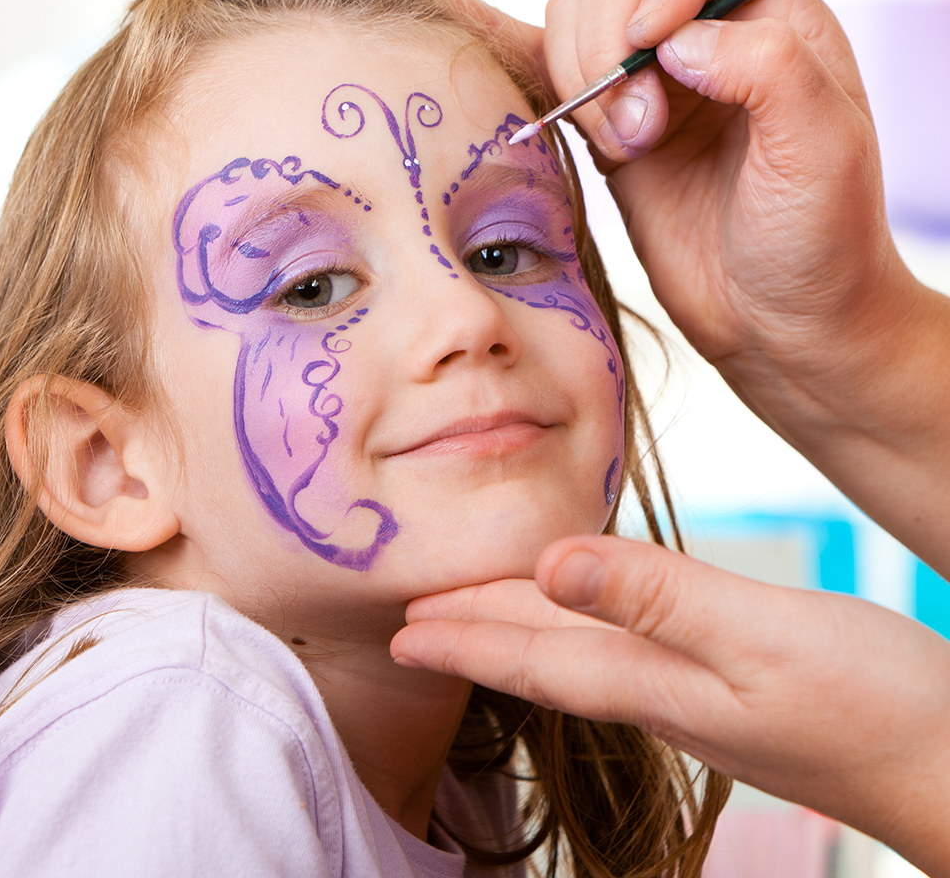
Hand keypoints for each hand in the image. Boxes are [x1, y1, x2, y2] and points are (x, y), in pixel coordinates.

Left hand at [391, 535, 949, 876]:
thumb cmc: (873, 707)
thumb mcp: (761, 638)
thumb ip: (656, 598)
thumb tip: (551, 567)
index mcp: (655, 680)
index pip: (533, 658)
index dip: (463, 639)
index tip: (400, 634)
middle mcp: (664, 691)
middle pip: (546, 657)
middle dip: (476, 636)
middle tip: (414, 627)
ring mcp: (699, 693)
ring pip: (582, 653)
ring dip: (523, 633)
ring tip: (480, 619)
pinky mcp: (735, 683)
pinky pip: (628, 648)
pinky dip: (586, 627)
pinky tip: (594, 620)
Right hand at [432, 0, 949, 573]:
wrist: (780, 325)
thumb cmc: (820, 241)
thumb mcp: (821, 146)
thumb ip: (764, 64)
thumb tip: (673, 36)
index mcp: (772, 17)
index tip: (656, 40)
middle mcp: (703, 37)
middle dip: (612, 46)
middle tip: (643, 131)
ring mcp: (647, 85)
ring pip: (573, 22)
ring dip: (579, 78)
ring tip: (625, 148)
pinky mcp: (605, 135)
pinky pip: (542, 74)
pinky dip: (498, 47)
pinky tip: (451, 12)